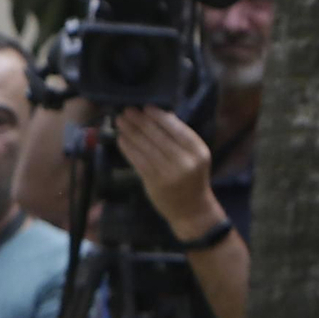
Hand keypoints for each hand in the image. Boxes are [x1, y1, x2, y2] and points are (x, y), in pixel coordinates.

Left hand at [114, 108, 222, 241]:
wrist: (191, 210)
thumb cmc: (191, 180)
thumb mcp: (195, 157)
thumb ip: (181, 139)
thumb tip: (161, 116)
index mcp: (198, 150)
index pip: (176, 129)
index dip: (159, 117)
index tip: (146, 107)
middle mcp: (185, 161)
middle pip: (159, 136)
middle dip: (141, 122)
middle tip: (127, 110)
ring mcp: (170, 174)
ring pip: (147, 148)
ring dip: (131, 133)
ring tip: (120, 121)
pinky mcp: (155, 184)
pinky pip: (139, 162)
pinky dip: (129, 149)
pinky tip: (121, 140)